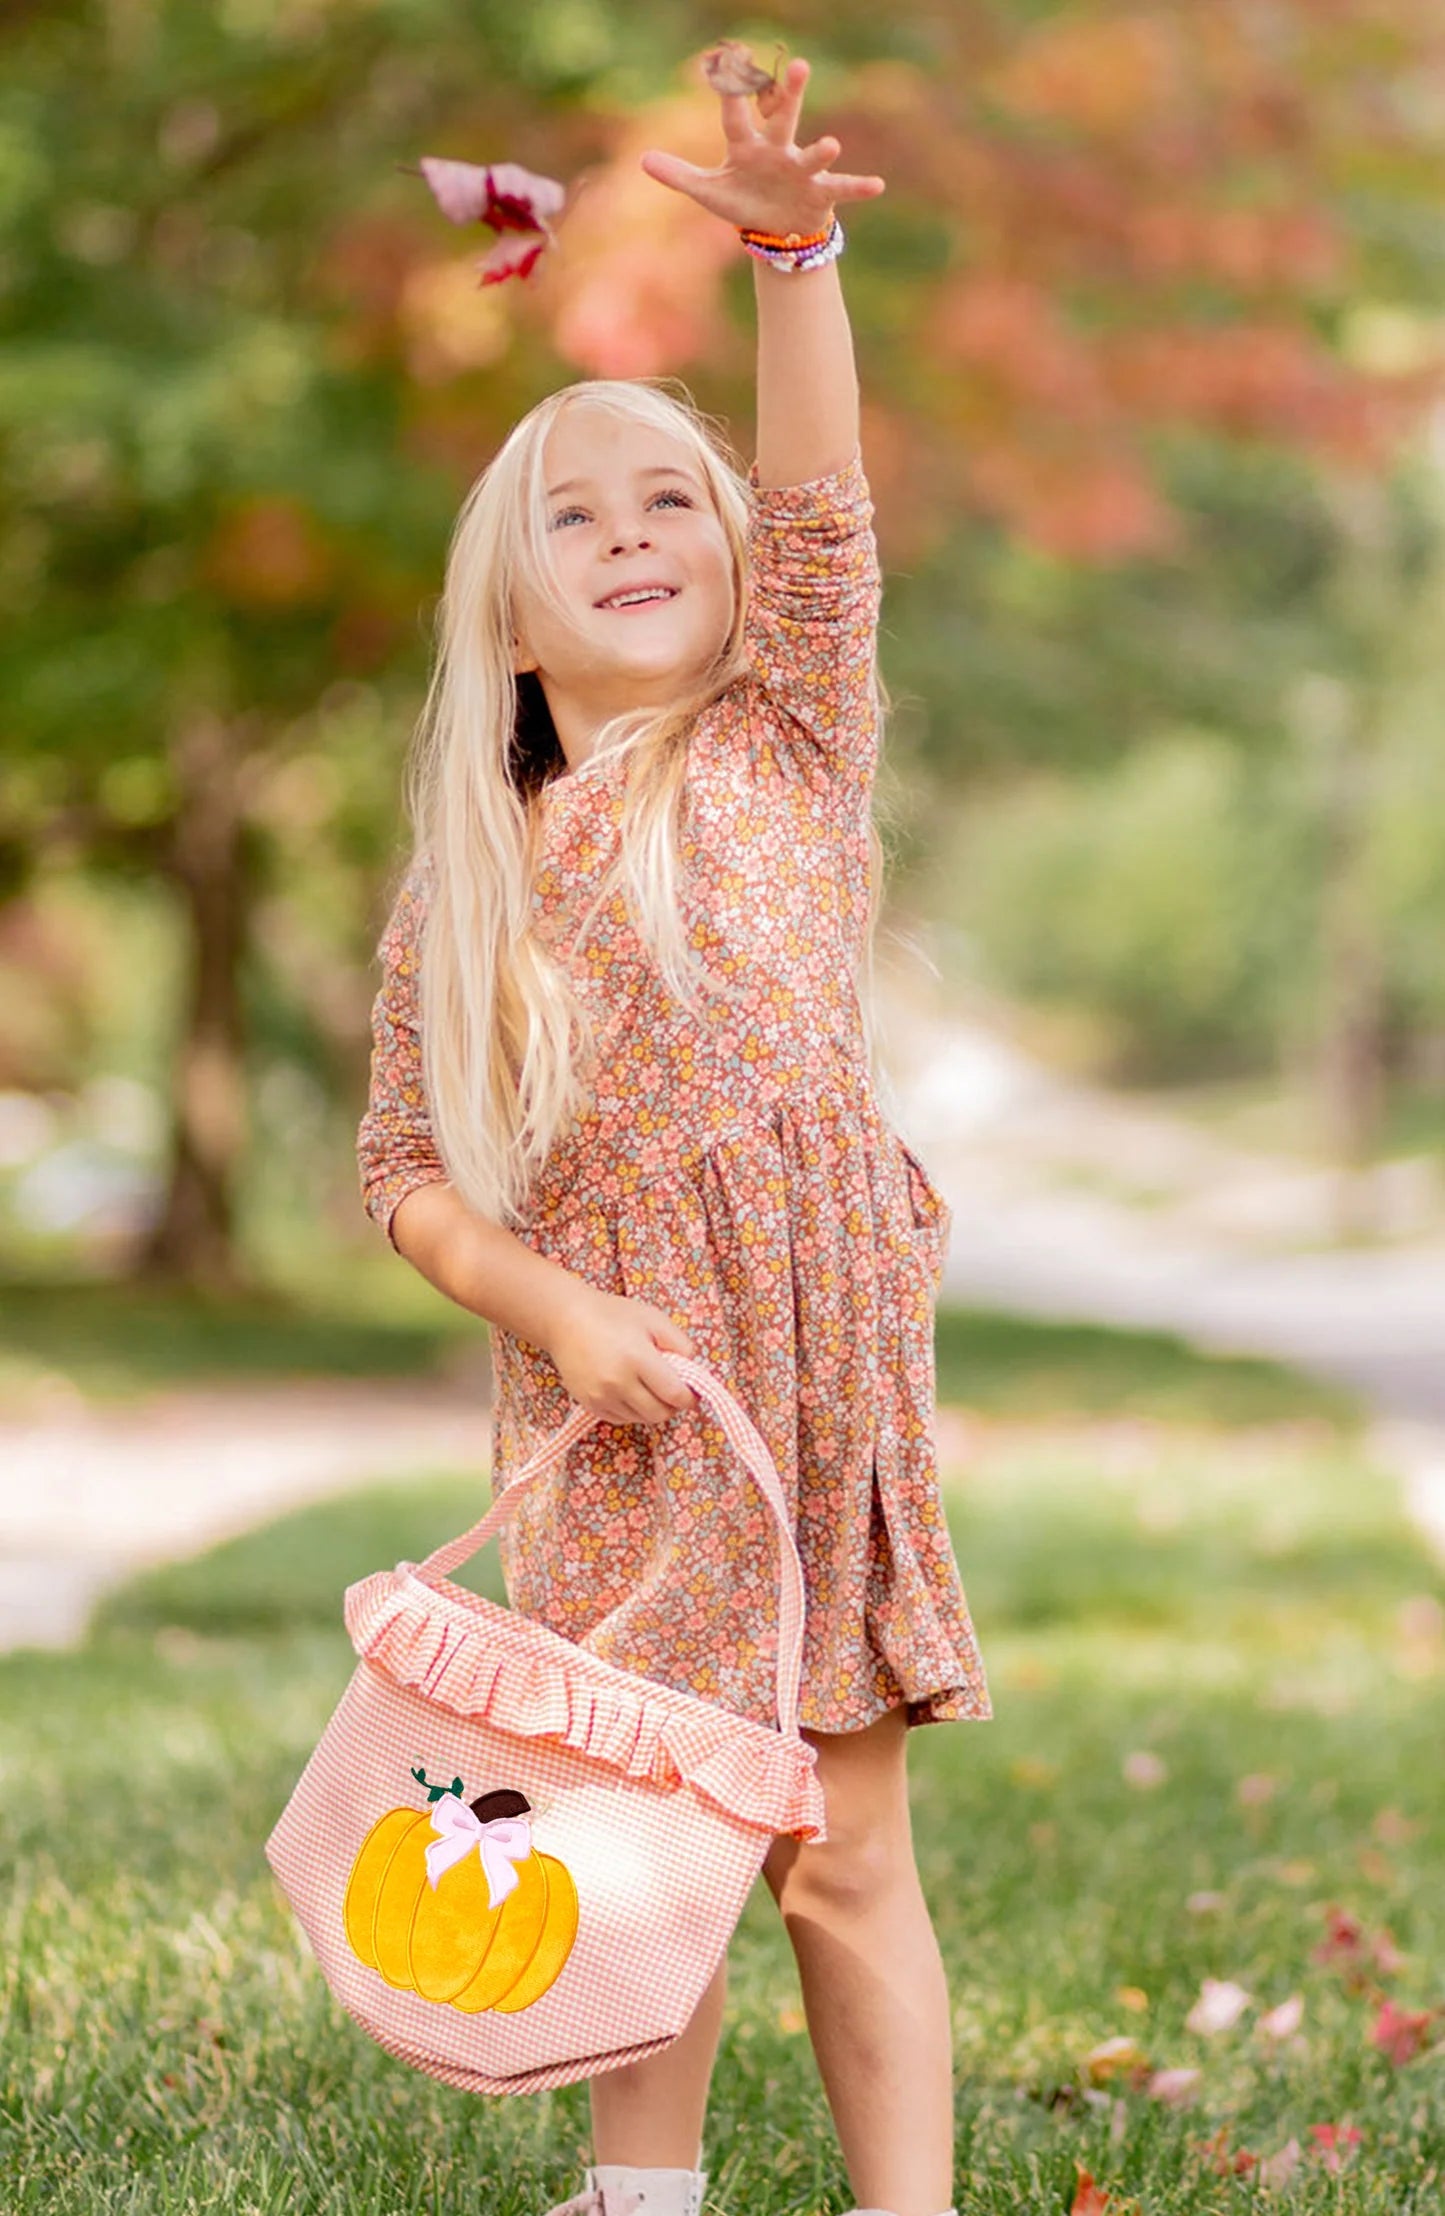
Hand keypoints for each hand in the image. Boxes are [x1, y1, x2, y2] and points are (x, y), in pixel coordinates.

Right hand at [546, 1285, 699, 1426]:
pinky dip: (632, 1411)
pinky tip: (630, 1391)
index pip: (675, 1394)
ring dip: (651, 1409)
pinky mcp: (589, 1404)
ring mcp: (602, 1396)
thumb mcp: (653, 1318)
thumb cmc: (613, 1314)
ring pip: (640, 1419)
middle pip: (659, 1413)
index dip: (689, 1398)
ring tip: (650, 1388)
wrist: (566, 1320)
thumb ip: (680, 1343)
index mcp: (638, 1359)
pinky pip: (621, 1419)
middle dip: (672, 1406)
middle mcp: (619, 1382)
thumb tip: (693, 1370)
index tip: (692, 1393)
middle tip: (673, 1392)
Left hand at [639, 55, 883, 240]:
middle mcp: (777, 152)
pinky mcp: (820, 194)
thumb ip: (679, 176)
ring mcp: (800, 171)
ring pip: (812, 155)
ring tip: (832, 144)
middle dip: (790, 96)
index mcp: (747, 148)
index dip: (731, 89)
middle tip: (799, 65)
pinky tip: (877, 185)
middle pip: (783, 119)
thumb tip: (642, 160)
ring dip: (821, 151)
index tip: (730, 55)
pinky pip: (841, 189)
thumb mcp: (710, 192)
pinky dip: (858, 187)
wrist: (776, 229)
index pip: (735, 116)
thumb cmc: (744, 202)